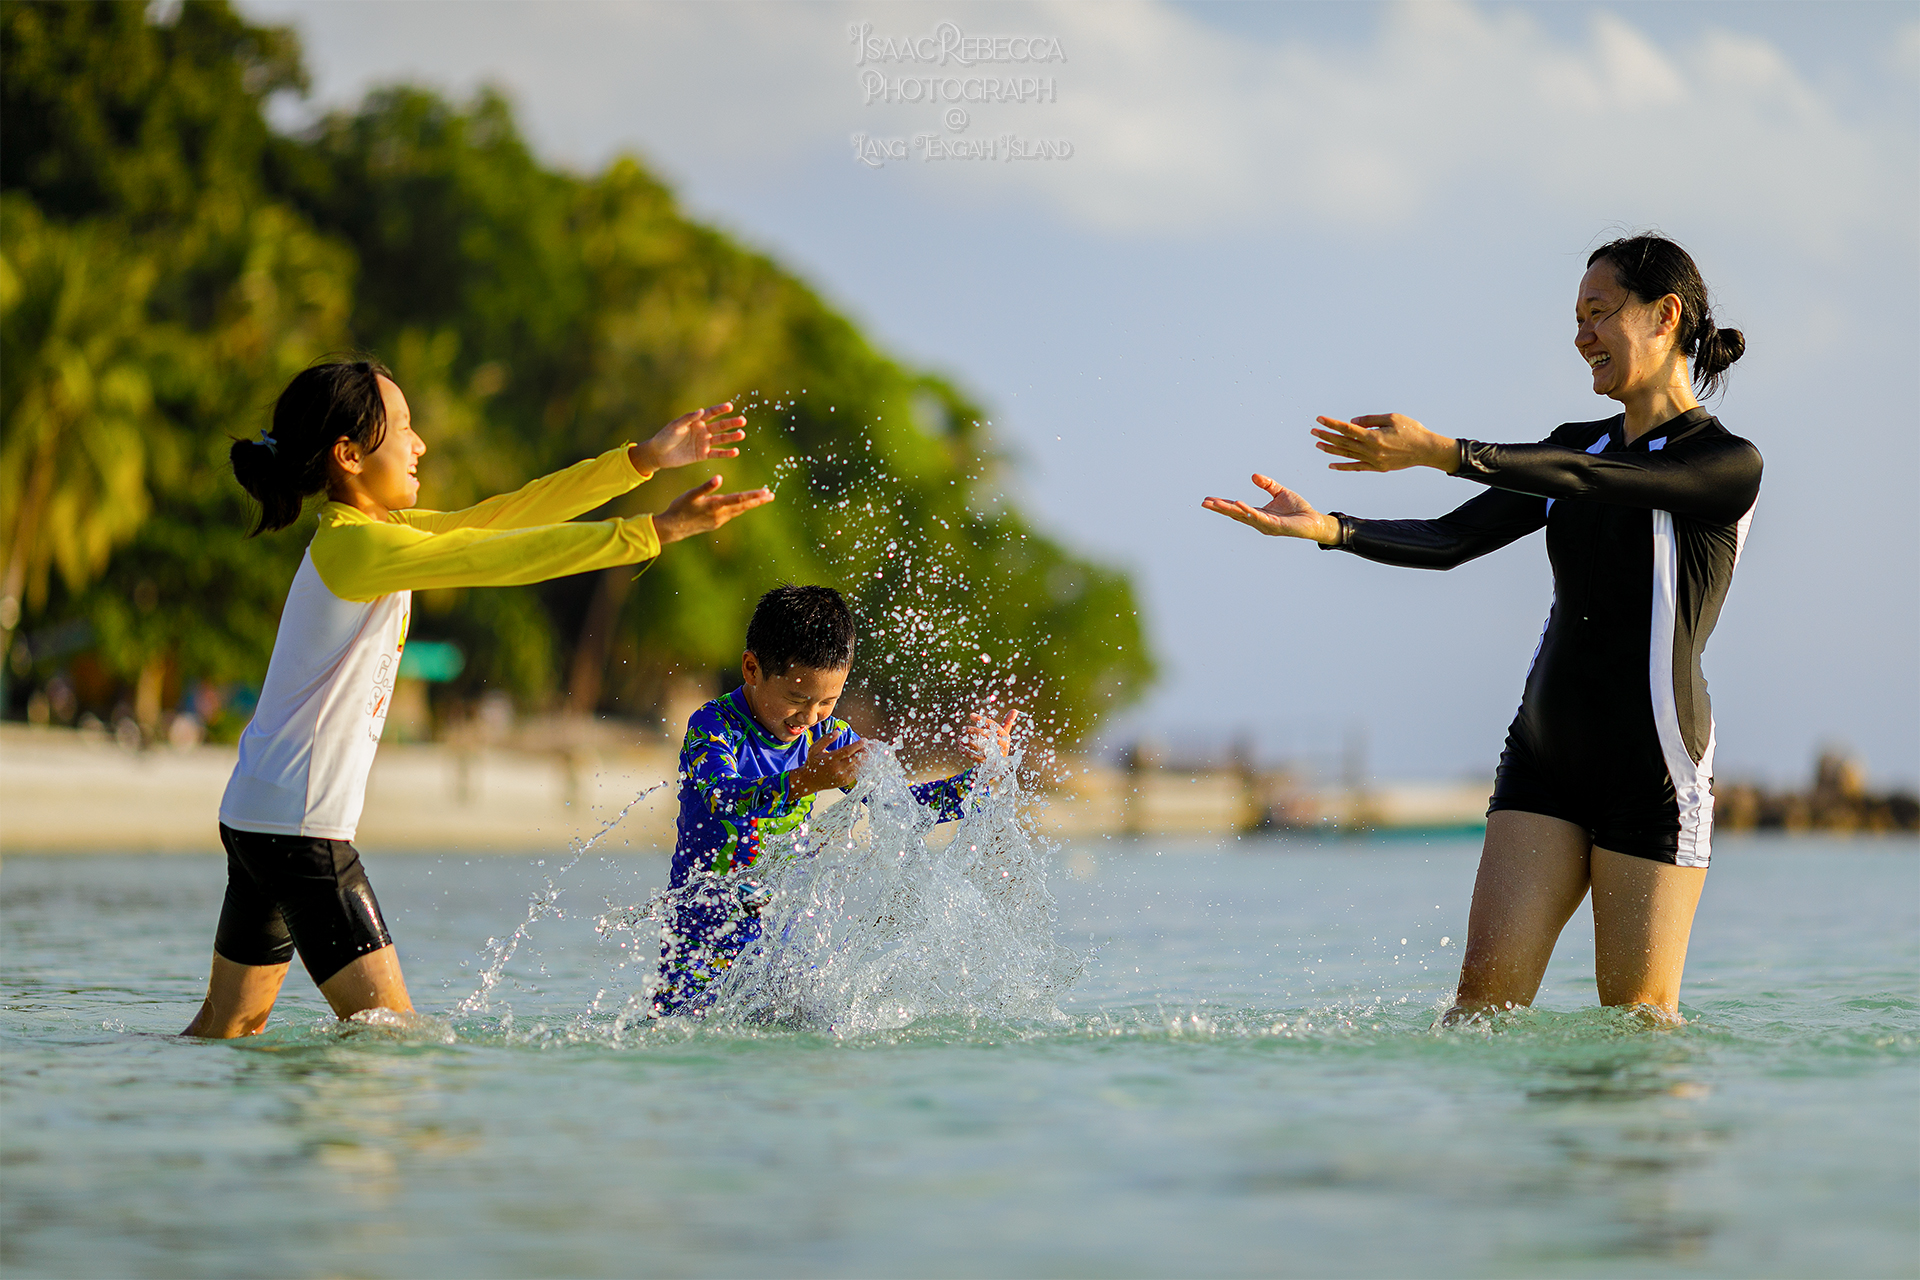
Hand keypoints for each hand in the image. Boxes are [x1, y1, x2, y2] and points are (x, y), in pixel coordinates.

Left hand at [629, 402, 747, 473]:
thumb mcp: (676, 425)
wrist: (659, 454)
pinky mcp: (702, 455)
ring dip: (732, 437)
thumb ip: (689, 418)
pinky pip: (717, 453)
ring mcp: (703, 443)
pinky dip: (726, 453)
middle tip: (743, 421)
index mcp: (696, 421)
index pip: (711, 413)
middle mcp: (702, 430)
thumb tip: (702, 410)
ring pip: (721, 439)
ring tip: (742, 435)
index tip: (730, 406)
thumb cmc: (665, 436)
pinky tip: (735, 451)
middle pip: (720, 426)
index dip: (720, 410)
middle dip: (731, 423)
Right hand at [650, 476, 774, 544]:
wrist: (672, 528)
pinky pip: (732, 514)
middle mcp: (720, 515)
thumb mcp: (691, 494)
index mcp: (716, 505)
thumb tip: (719, 478)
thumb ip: (706, 486)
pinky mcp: (716, 523)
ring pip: (739, 511)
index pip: (739, 499)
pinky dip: (741, 508)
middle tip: (772, 495)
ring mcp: (719, 521)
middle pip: (743, 506)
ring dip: (751, 504)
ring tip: (762, 498)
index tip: (766, 492)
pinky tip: (744, 505)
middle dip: (758, 500)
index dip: (754, 495)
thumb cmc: (679, 508)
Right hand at [789, 739, 869, 797]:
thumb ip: (825, 739)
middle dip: (866, 750)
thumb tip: (837, 732)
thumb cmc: (813, 763)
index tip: (865, 740)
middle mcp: (837, 769)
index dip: (857, 745)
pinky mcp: (845, 782)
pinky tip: (868, 758)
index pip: (847, 751)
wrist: (810, 781)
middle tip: (875, 743)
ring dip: (867, 757)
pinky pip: (857, 772)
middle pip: (856, 759)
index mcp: (830, 760)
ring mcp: (842, 777)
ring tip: (874, 749)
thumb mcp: (814, 749)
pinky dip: (863, 765)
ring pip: (858, 766)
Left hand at [959, 709, 1018, 763]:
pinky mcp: (988, 764)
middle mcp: (1002, 746)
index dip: (982, 720)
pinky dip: (967, 753)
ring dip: (969, 742)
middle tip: (964, 728)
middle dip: (974, 731)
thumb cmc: (999, 747)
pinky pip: (976, 758)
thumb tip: (1015, 710)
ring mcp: (995, 756)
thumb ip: (1007, 723)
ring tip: (960, 739)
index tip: (971, 715)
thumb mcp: (1003, 736)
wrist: (998, 767)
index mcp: (1005, 737)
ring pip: (981, 747)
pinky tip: (960, 748)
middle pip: (987, 735)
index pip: (993, 726)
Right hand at [1202, 475, 1339, 542]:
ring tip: (1215, 504)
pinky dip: (1247, 510)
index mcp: (1258, 513)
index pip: (1237, 508)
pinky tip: (1238, 503)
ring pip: (1243, 516)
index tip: (1209, 499)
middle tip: (1204, 503)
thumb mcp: (1280, 492)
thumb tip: (1253, 476)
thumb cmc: (1298, 509)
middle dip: (1219, 508)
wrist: (1314, 520)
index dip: (1223, 504)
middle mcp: (1258, 521)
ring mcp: (1265, 524)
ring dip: (1228, 509)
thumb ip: (1268, 484)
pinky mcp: (1274, 525)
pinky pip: (1258, 516)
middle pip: (1235, 514)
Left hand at [1310, 414, 1456, 472]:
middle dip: (1327, 436)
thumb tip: (1352, 422)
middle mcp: (1371, 450)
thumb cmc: (1411, 430)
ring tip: (1318, 444)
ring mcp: (1373, 461)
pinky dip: (1343, 466)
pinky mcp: (1377, 467)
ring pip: (1347, 455)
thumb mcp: (1392, 418)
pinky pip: (1356, 467)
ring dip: (1331, 449)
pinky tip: (1331, 465)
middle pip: (1344, 442)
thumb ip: (1370, 420)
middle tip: (1313, 431)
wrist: (1426, 450)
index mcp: (1373, 436)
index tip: (1320, 419)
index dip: (1332, 424)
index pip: (1347, 429)